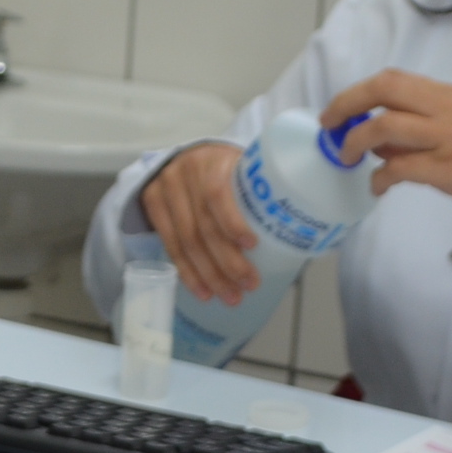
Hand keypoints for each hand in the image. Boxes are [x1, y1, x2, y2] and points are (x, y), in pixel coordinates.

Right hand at [139, 142, 255, 305]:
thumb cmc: (227, 168)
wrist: (188, 156)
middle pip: (203, 224)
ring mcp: (164, 188)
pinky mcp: (151, 203)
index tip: (252, 246)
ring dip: (209, 274)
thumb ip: (260, 190)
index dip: (232, 222)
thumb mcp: (243, 167)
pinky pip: (170, 246)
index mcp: (212, 161)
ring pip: (186, 240)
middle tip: (248, 285)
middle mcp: (183, 172)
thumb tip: (300, 231)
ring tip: (230, 296)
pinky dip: (188, 272)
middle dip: (227, 261)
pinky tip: (203, 290)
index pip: (217, 193)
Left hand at [323, 69, 451, 232]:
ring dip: (356, 142)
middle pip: (385, 90)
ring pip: (386, 126)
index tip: (337, 110)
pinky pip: (400, 167)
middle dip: (346, 104)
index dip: (357, 92)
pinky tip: (378, 187)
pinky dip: (380, 178)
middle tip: (329, 127)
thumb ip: (422, 127)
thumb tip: (374, 137)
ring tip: (347, 159)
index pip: (395, 79)